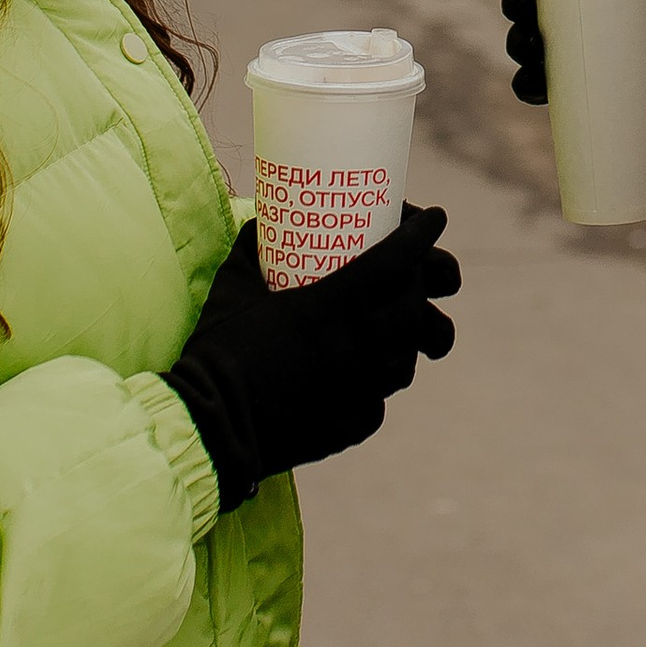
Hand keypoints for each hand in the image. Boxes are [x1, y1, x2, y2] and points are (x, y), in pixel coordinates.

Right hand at [165, 207, 458, 512]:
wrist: (210, 429)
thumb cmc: (218, 353)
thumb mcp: (231, 289)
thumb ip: (250, 251)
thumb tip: (259, 224)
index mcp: (329, 306)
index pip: (395, 259)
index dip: (421, 233)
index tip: (435, 217)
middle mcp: (356, 346)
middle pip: (412, 306)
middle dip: (419, 283)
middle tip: (408, 273)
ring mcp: (360, 389)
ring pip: (406, 357)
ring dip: (406, 336)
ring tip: (390, 327)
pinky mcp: (355, 424)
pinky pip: (379, 399)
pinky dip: (375, 383)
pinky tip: (360, 377)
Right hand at [493, 0, 645, 159]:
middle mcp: (588, 14)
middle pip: (530, 2)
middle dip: (515, 2)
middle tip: (526, 9)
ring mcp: (587, 55)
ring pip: (530, 45)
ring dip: (517, 43)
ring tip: (532, 47)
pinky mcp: (590, 92)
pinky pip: (547, 89)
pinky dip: (531, 87)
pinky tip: (532, 86)